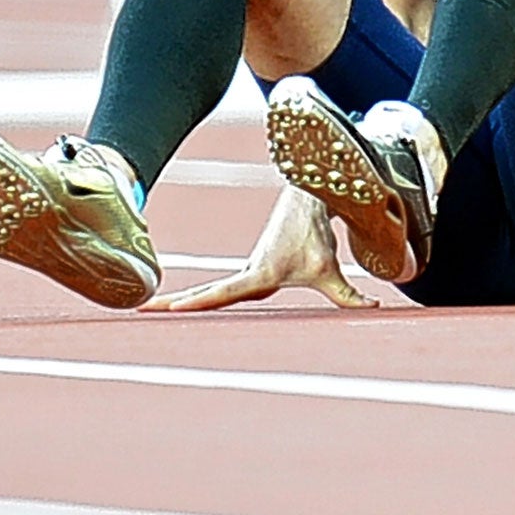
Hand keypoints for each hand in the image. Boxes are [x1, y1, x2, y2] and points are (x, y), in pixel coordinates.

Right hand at [145, 186, 377, 312]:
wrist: (308, 201)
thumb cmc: (316, 234)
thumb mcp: (331, 269)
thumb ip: (348, 295)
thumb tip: (373, 310)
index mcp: (257, 275)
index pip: (220, 293)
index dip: (195, 303)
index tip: (165, 308)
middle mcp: (246, 274)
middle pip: (205, 295)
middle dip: (174, 306)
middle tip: (142, 313)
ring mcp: (247, 273)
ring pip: (210, 293)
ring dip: (181, 303)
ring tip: (147, 313)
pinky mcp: (254, 273)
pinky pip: (221, 290)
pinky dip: (199, 300)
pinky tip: (179, 309)